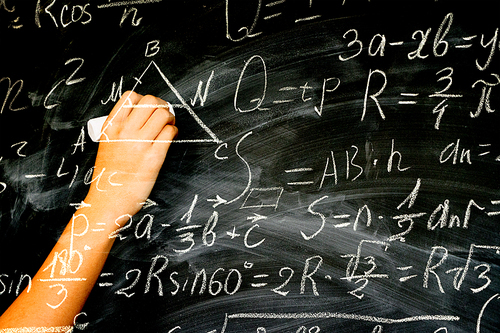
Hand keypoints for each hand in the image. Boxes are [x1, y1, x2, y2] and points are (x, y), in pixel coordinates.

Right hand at [85, 91, 176, 220]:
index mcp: (110, 127)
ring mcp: (139, 144)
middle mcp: (124, 132)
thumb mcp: (107, 145)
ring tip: (169, 126)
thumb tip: (143, 116)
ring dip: (170, 118)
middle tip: (164, 116)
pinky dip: (174, 131)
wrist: (108, 200)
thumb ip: (121, 130)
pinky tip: (171, 137)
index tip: (149, 108)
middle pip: (150, 101)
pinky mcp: (154, 157)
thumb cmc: (109, 175)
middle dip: (161, 105)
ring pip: (163, 114)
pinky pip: (169, 133)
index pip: (130, 96)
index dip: (144, 98)